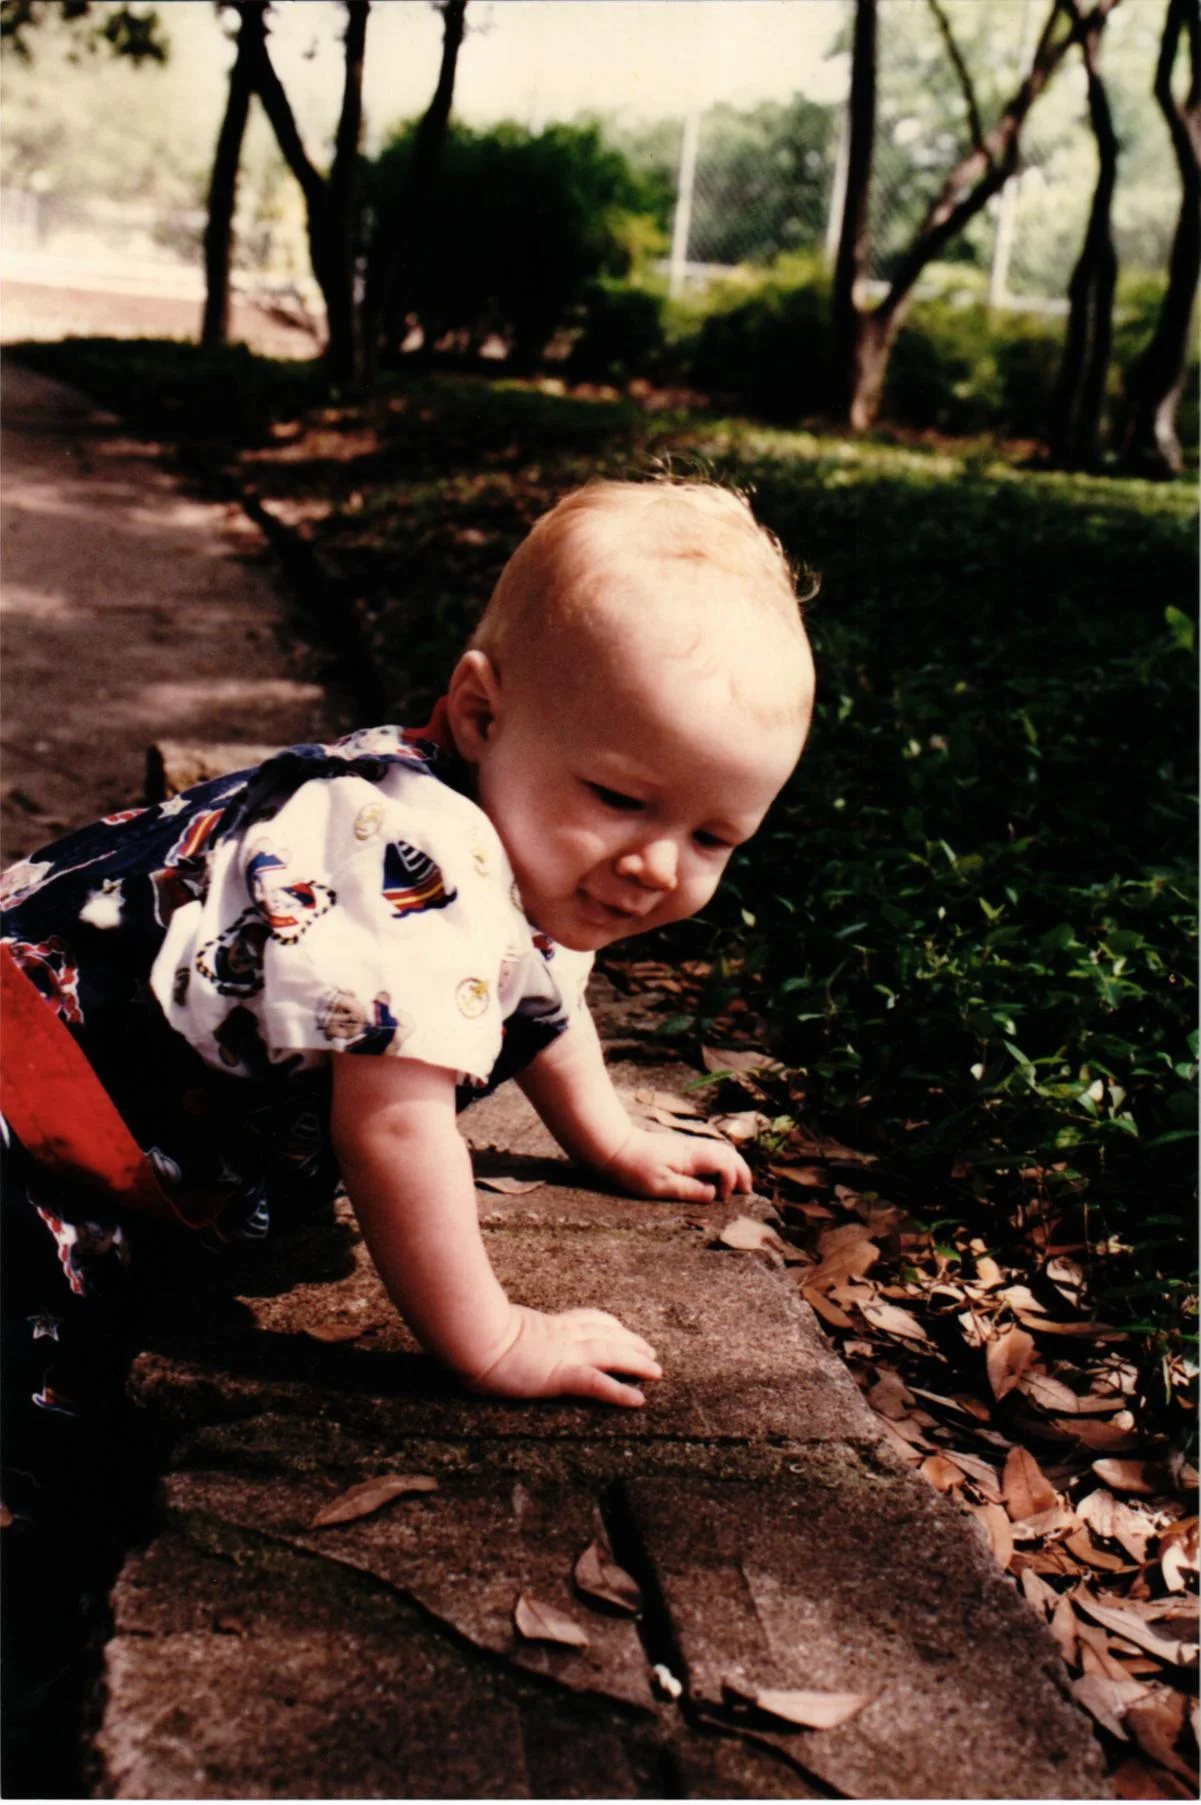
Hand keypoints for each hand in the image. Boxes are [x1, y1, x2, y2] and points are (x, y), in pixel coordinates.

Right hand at [464, 1304, 661, 1406]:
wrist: (469, 1334)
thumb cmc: (468, 1330)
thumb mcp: (488, 1328)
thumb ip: (498, 1332)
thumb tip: (485, 1335)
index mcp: (543, 1325)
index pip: (583, 1319)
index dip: (606, 1323)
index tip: (620, 1326)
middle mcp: (560, 1335)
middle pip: (605, 1334)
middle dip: (630, 1341)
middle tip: (651, 1350)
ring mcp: (562, 1353)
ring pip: (611, 1355)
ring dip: (637, 1362)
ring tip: (657, 1371)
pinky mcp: (560, 1375)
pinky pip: (598, 1384)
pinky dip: (620, 1392)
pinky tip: (638, 1400)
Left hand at [599, 1126, 752, 1201]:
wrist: (616, 1147)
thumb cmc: (635, 1169)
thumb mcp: (661, 1186)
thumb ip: (690, 1190)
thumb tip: (714, 1195)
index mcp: (692, 1156)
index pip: (725, 1164)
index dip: (730, 1182)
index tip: (722, 1199)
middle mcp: (694, 1147)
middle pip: (729, 1154)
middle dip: (741, 1172)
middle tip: (746, 1192)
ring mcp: (689, 1145)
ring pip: (722, 1150)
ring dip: (734, 1166)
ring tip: (738, 1184)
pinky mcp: (682, 1147)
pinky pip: (711, 1151)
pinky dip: (722, 1161)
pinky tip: (719, 1174)